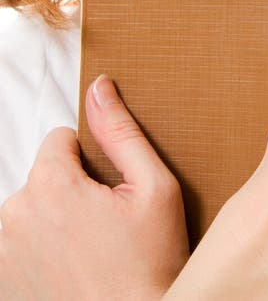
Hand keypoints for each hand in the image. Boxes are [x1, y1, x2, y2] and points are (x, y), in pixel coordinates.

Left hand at [0, 76, 188, 300]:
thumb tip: (99, 87)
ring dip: (55, 219)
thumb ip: (121, 132)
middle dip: (72, 190)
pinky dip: (42, 249)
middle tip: (106, 225)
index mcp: (50, 185)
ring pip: (33, 208)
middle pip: (44, 175)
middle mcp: (15, 215)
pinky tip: (71, 268)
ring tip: (90, 249)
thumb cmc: (151, 263)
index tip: (111, 193)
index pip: (61, 139)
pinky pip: (21, 242)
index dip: (93, 160)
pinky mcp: (4, 280)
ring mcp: (3, 252)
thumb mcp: (154, 188)